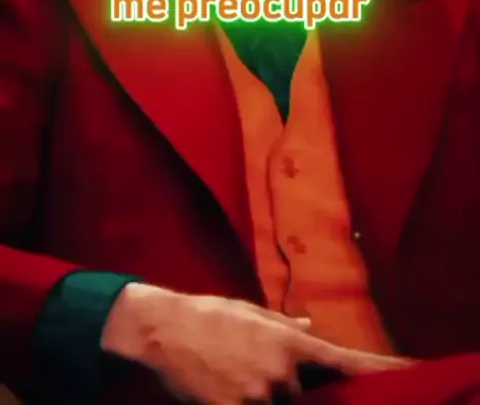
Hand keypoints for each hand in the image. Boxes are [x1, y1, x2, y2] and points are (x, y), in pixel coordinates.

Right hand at [101, 284, 411, 404]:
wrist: (167, 328)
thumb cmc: (211, 315)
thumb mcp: (253, 313)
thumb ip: (284, 325)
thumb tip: (308, 325)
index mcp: (292, 341)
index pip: (348, 362)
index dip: (384, 370)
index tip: (414, 372)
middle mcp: (284, 370)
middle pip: (308, 397)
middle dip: (292, 390)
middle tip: (255, 367)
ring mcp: (261, 394)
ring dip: (265, 397)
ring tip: (235, 374)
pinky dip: (245, 403)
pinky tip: (225, 387)